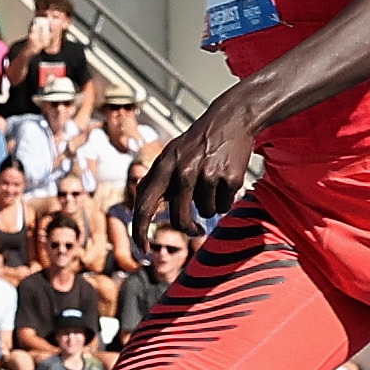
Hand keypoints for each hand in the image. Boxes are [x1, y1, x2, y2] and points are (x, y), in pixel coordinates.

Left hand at [131, 83, 268, 238]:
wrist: (230, 119)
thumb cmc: (196, 142)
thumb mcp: (170, 155)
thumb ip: (156, 180)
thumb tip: (141, 208)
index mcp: (163, 167)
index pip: (144, 206)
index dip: (139, 231)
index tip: (142, 250)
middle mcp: (183, 172)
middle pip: (180, 220)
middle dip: (189, 229)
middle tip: (196, 230)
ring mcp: (207, 175)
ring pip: (206, 213)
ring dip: (210, 204)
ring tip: (212, 181)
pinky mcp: (230, 178)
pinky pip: (225, 206)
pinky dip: (226, 199)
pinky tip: (225, 179)